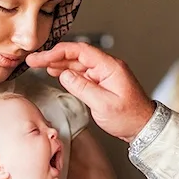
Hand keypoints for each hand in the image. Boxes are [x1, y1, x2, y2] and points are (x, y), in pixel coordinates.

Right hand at [26, 42, 155, 142]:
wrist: (144, 128)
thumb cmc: (129, 117)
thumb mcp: (103, 104)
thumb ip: (82, 88)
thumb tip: (64, 74)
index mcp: (110, 67)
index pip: (80, 50)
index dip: (58, 52)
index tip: (42, 57)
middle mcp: (107, 67)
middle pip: (76, 55)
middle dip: (53, 56)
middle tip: (33, 61)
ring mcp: (104, 74)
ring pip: (77, 63)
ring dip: (58, 63)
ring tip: (39, 66)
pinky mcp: (102, 83)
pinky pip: (82, 73)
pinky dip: (67, 72)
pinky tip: (56, 73)